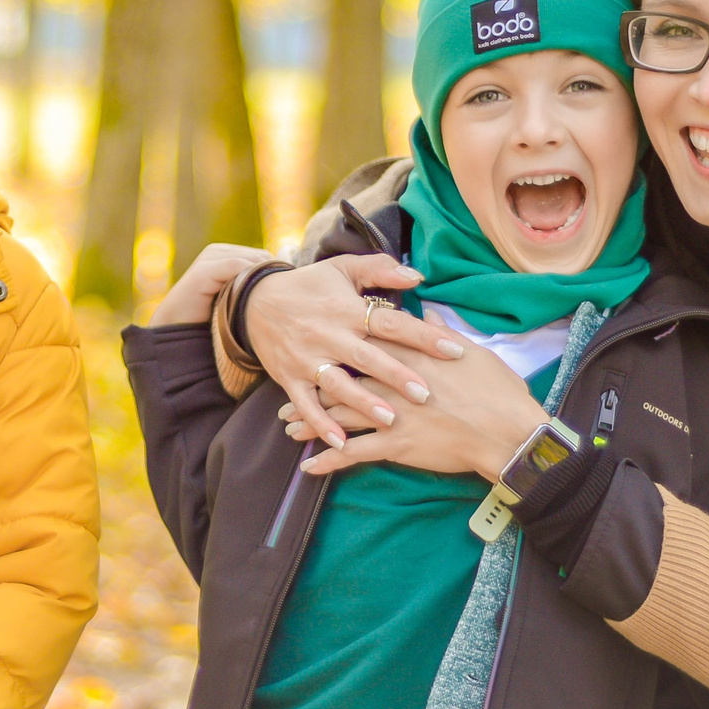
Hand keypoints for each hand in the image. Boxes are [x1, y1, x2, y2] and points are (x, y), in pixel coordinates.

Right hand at [146, 243, 274, 326]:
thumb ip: (252, 286)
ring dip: (258, 281)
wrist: (176, 328)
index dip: (274, 274)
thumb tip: (284, 281)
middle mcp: (217, 251)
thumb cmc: (208, 317)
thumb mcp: (235, 297)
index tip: (281, 295)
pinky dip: (246, 282)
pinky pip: (236, 267)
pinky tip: (248, 301)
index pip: (263, 255)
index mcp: (226, 253)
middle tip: (269, 301)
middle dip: (267, 277)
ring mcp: (208, 258)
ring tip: (258, 304)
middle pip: (261, 257)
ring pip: (251, 261)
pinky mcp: (202, 271)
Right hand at [244, 255, 464, 445]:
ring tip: (390, 419)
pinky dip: (320, 423)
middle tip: (426, 393)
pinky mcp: (289, 378)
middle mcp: (327, 335)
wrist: (255, 301)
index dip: (422, 335)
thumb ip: (380, 270)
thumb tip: (418, 276)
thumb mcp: (342, 268)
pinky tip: (340, 440)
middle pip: (367, 357)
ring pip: (337, 384)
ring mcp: (306, 359)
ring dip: (362, 403)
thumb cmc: (310, 286)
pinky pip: (305, 403)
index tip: (454, 349)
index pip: (390, 322)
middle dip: (396, 376)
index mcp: (345, 309)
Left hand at [289, 336, 546, 483]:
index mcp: (409, 353)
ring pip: (338, 415)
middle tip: (287, 391)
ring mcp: (391, 413)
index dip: (337, 345)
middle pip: (340, 379)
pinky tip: (308, 467)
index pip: (363, 343)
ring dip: (310, 422)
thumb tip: (427, 313)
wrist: (507, 431)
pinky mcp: (396, 444)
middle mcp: (392, 380)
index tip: (317, 343)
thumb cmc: (496, 389)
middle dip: (311, 385)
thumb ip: (440, 332)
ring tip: (288, 427)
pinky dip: (328, 460)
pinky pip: (353, 453)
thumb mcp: (471, 350)